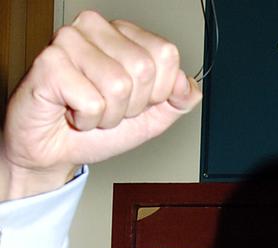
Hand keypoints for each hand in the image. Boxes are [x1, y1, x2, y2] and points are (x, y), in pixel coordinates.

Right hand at [1, 10, 201, 198]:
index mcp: (123, 34)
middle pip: (144, 70)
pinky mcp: (50, 62)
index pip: (166, 55)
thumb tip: (190, 87)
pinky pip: (92, 102)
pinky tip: (71, 112)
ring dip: (107, 116)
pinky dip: (86, 120)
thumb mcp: (148, 119)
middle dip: (130, 106)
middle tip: (107, 109)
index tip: (132, 102)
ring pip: (118, 86)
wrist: (53, 151)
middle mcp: (96, 29)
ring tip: (89, 111)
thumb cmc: (94, 128)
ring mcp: (70, 41)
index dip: (156, 93)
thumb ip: (176, 102)